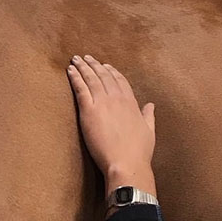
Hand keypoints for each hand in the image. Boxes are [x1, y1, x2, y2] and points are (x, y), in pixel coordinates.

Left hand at [67, 55, 155, 194]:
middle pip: (104, 76)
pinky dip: (75, 77)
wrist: (126, 163)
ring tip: (75, 59)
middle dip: (95, 65)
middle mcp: (117, 99)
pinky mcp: (89, 110)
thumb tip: (150, 105)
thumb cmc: (138, 152)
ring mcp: (103, 103)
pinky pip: (80, 89)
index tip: (105, 65)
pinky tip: (70, 70)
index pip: (120, 81)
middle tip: (86, 57)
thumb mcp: (149, 131)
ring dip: (83, 67)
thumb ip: (149, 115)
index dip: (112, 72)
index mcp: (131, 103)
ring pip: (91, 79)